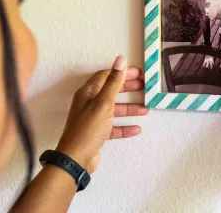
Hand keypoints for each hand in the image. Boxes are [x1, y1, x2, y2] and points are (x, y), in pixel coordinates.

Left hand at [56, 56, 146, 173]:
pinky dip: (124, 127)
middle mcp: (89, 103)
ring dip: (129, 108)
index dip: (122, 73)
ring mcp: (93, 119)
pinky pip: (113, 127)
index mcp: (88, 93)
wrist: (76, 160)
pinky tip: (137, 129)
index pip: (106, 76)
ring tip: (145, 109)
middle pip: (111, 91)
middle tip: (145, 87)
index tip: (139, 73)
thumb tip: (121, 60)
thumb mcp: (103, 103)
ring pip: (114, 110)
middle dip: (128, 89)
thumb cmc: (88, 129)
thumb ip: (113, 82)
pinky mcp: (97, 133)